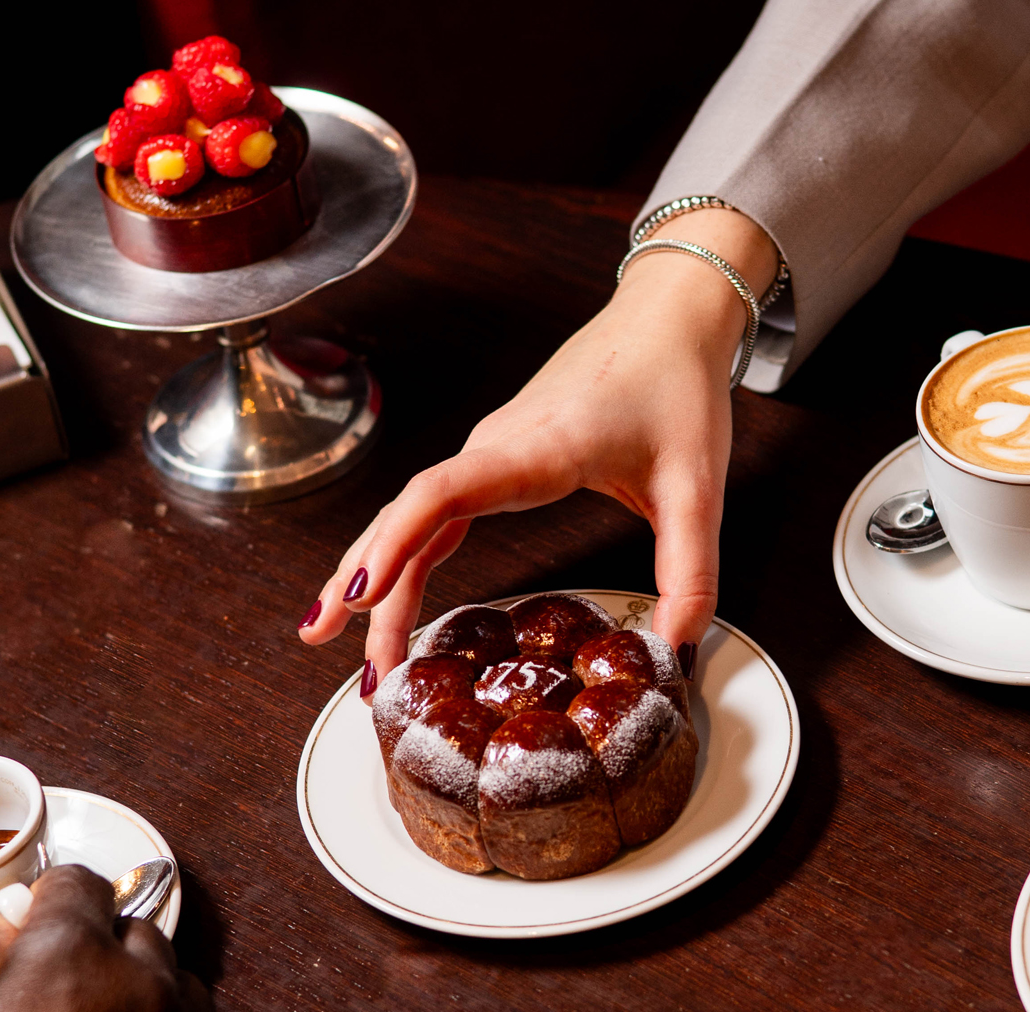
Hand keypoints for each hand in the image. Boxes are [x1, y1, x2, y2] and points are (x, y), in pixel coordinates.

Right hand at [0, 866, 211, 1011]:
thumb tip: (13, 924)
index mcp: (70, 961)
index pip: (79, 884)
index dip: (51, 898)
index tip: (38, 915)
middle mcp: (142, 989)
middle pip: (132, 930)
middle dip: (95, 947)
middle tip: (53, 988)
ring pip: (173, 981)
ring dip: (138, 991)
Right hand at [299, 207, 777, 693]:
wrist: (671, 315)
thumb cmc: (677, 384)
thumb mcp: (698, 487)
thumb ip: (691, 573)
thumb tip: (678, 650)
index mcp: (539, 449)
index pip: (442, 496)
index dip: (395, 547)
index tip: (361, 597)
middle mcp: (497, 447)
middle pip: (409, 519)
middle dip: (373, 595)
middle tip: (364, 677)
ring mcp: (490, 451)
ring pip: (409, 516)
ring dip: (372, 576)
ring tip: (331, 640)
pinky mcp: (496, 458)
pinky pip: (431, 512)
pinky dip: (399, 555)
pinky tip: (379, 595)